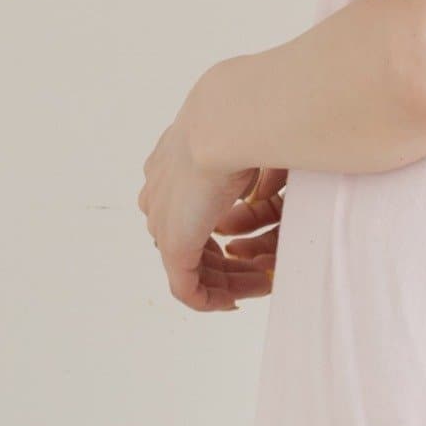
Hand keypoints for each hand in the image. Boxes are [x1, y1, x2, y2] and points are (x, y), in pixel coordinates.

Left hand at [139, 91, 282, 310]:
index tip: (246, 238)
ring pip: (190, 268)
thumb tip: (265, 193)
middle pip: (189, 242)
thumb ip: (255, 170)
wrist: (226, 123)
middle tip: (262, 268)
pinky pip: (188, 290)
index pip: (188, 210)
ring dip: (227, 282)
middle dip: (227, 261)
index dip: (218, 229)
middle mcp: (159, 196)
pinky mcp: (174, 246)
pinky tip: (236, 302)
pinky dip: (212, 300)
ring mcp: (163, 222)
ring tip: (260, 284)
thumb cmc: (247, 124)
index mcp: (170, 166)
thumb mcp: (253, 145)